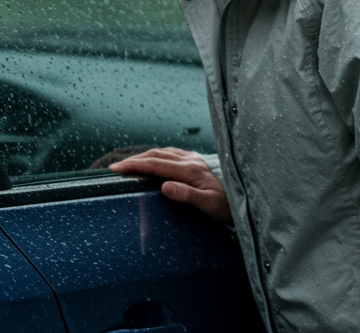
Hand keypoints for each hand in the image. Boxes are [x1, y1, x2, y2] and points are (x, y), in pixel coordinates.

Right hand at [109, 147, 231, 223]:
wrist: (244, 201)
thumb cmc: (227, 207)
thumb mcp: (209, 206)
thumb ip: (187, 196)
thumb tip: (165, 186)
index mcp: (191, 169)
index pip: (156, 164)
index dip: (134, 165)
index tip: (117, 169)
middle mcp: (190, 160)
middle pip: (155, 155)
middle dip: (133, 160)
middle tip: (115, 168)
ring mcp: (192, 159)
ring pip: (161, 153)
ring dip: (143, 158)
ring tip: (127, 166)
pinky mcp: (194, 161)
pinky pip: (168, 154)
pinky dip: (154, 157)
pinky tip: (150, 162)